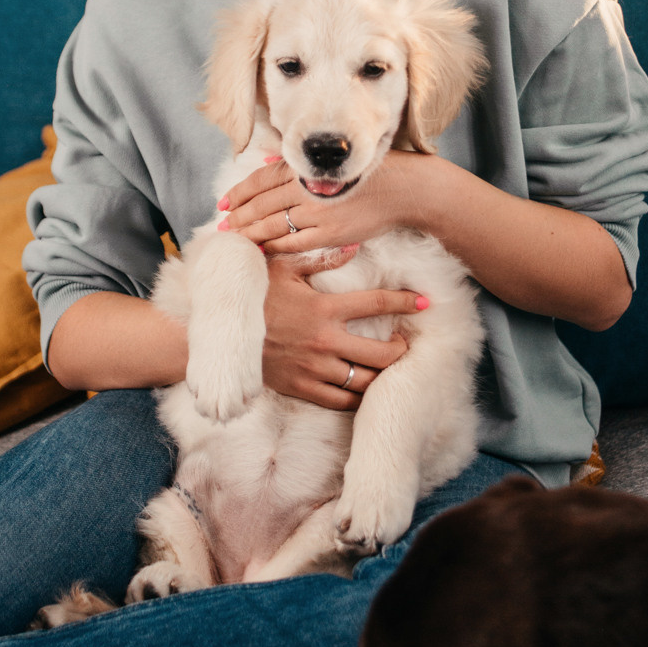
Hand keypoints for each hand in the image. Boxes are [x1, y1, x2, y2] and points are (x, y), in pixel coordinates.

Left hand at [220, 151, 441, 256]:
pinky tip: (262, 251)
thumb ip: (300, 165)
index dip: (239, 192)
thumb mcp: (333, 160)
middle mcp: (308, 188)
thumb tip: (269, 161)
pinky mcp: (330, 234)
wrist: (405, 189)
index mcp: (307, 168)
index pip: (262, 179)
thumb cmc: (372, 172)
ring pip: (273, 226)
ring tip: (235, 240)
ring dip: (251, 233)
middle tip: (221, 227)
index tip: (222, 203)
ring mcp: (318, 212)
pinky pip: (294, 244)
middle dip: (238, 216)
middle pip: (262, 204)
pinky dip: (275, 247)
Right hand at [261, 254, 427, 411]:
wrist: (222, 335)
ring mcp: (314, 369)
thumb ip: (320, 258)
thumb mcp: (282, 268)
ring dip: (382, 376)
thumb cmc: (252, 297)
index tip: (425, 301)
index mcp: (323, 309)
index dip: (405, 301)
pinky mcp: (302, 388)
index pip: (376, 303)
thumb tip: (355, 245)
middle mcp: (324, 342)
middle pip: (381, 354)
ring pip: (364, 381)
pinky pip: (340, 401)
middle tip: (404, 343)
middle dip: (400, 349)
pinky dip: (357, 398)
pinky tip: (365, 391)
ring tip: (388, 368)